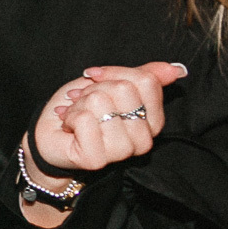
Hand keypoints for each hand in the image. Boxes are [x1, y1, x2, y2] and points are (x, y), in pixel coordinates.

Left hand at [31, 62, 187, 173]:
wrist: (51, 136)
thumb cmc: (83, 109)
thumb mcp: (112, 85)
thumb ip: (144, 77)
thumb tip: (176, 69)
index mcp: (153, 121)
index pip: (146, 80)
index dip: (114, 72)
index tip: (96, 79)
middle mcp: (143, 140)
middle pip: (123, 89)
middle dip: (95, 89)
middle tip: (85, 103)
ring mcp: (121, 152)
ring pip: (101, 101)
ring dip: (80, 104)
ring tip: (76, 116)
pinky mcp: (97, 160)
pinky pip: (84, 119)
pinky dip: (70, 116)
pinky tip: (69, 127)